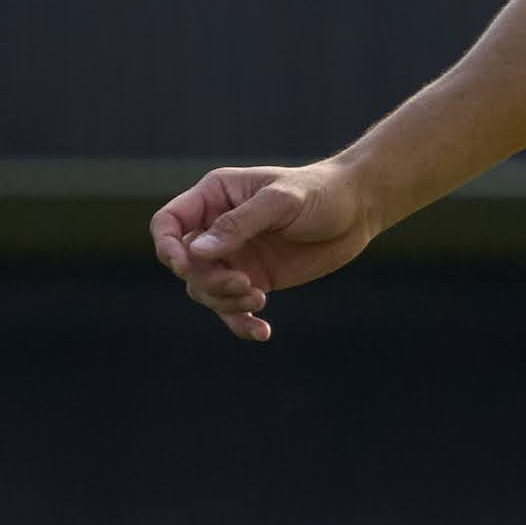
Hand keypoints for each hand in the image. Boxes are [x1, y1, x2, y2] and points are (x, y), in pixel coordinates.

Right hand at [153, 157, 382, 343]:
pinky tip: (263, 331)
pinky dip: (242, 323)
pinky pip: (234, 309)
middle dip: (209, 282)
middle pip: (186, 265)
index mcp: (215, 197)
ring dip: (226, 303)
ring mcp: (235, 257)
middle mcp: (217, 228)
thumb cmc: (319, 193)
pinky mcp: (255, 280)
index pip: (169, 223)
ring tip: (260, 300)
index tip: (185, 266)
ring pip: (206, 291)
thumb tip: (196, 252)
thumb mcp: (280, 202)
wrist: (358, 211)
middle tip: (246, 285)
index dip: (167, 247)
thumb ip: (239, 224)